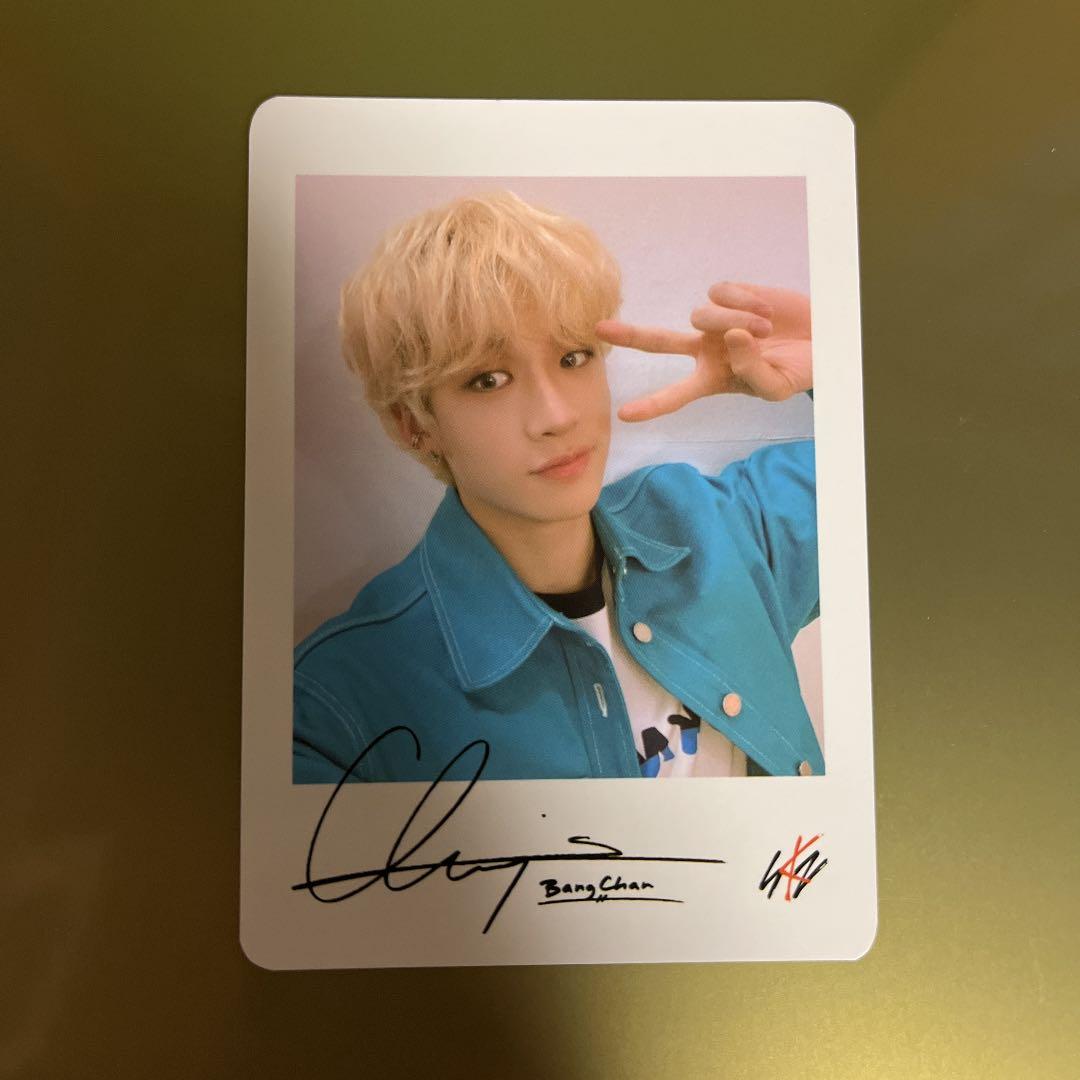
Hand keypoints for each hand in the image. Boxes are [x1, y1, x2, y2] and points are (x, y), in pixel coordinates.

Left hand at [596, 282, 811, 421]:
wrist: (820, 340)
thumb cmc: (796, 370)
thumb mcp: (777, 387)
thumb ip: (753, 371)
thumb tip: (730, 337)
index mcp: (712, 379)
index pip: (676, 395)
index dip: (653, 405)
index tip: (625, 416)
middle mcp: (706, 350)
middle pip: (660, 341)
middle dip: (632, 335)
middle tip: (600, 330)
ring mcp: (715, 321)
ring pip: (703, 314)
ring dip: (735, 321)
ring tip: (766, 329)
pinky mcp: (730, 295)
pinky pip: (721, 293)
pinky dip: (745, 301)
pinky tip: (766, 310)